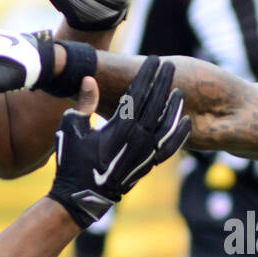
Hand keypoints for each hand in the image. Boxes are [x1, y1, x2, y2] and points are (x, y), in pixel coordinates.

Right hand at [48, 56, 189, 226]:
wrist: (82, 196)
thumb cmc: (72, 160)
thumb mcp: (72, 128)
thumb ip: (84, 103)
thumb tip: (89, 79)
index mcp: (120, 127)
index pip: (139, 94)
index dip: (147, 75)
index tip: (154, 60)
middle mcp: (137, 139)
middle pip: (156, 104)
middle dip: (163, 82)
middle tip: (170, 65)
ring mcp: (146, 153)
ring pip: (167, 125)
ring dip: (174, 106)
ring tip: (179, 91)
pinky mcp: (149, 164)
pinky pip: (170, 146)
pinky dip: (179, 134)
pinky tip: (185, 121)